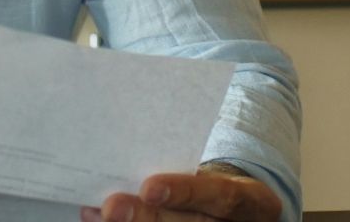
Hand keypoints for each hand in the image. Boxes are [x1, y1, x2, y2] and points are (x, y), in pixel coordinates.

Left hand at [81, 163, 280, 221]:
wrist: (238, 208)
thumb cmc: (217, 181)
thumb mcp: (218, 168)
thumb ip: (184, 158)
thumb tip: (132, 135)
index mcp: (251, 200)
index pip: (222, 197)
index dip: (185, 193)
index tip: (149, 187)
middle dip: (148, 217)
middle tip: (112, 206)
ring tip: (98, 213)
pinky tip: (98, 219)